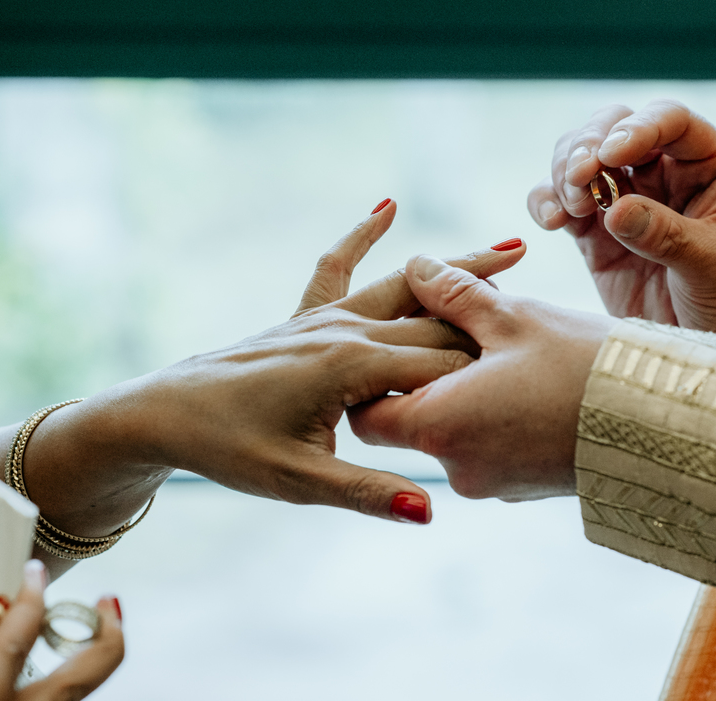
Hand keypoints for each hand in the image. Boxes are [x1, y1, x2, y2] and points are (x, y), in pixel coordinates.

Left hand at [26, 202, 527, 532]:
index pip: (440, 366)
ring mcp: (324, 316)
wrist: (164, 414)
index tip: (543, 376)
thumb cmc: (229, 450)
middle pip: (434, 323)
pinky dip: (362, 235)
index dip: (490, 372)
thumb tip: (430, 511)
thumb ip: (369, 493)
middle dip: (492, 320)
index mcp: (352, 367)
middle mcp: (344, 330)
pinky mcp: (305, 315)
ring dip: (456, 268)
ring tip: (513, 248)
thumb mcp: (300, 482)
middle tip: (551, 317)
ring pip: (403, 287)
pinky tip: (386, 205)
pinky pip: (337, 267)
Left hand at [349, 254, 615, 500]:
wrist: (666, 426)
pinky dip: (490, 415)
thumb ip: (452, 293)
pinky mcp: (524, 488)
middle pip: (408, 424)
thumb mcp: (513, 317)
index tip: (397, 341)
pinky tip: (525, 378)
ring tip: (500, 347)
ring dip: (460, 393)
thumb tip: (414, 267)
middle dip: (422, 376)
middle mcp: (457, 468)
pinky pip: (487, 448)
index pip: (366, 416)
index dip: (373, 378)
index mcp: (439, 426)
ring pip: (451, 434)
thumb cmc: (584, 366)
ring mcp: (494, 484)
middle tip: (456, 329)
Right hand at [527, 100, 715, 337]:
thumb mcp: (711, 267)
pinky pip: (559, 199)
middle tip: (579, 178)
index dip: (638, 128)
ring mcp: (623, 195)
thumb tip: (615, 211)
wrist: (706, 342)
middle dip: (588, 145)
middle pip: (613, 125)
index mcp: (706, 162)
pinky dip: (546, 201)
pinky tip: (552, 222)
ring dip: (564, 172)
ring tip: (571, 209)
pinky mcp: (592, 228)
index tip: (612, 155)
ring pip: (579, 154)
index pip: (669, 121)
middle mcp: (662, 168)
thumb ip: (667, 237)